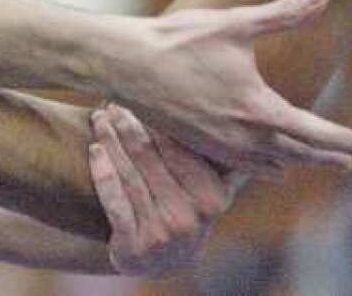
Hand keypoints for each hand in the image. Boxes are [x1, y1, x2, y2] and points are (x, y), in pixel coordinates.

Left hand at [89, 104, 241, 276]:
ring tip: (99, 117)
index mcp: (214, 196)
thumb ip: (229, 155)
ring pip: (131, 175)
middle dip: (129, 125)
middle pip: (152, 157)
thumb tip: (257, 117)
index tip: (142, 92)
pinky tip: (95, 150)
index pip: (180, 147)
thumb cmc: (187, 204)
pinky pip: (115, 201)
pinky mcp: (135, 245)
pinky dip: (103, 172)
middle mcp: (192, 216)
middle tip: (114, 100)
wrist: (164, 258)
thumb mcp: (213, 184)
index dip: (159, 119)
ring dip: (112, 142)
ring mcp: (163, 232)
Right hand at [113, 0, 351, 175]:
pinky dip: (263, 166)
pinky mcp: (200, 147)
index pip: (319, 134)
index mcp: (259, 111)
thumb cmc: (180, 40)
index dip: (351, 141)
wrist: (125, 64)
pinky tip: (263, 161)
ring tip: (310, 159)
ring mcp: (220, 147)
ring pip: (270, 166)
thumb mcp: (237, 23)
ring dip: (296, 162)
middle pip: (299, 156)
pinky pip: (242, 168)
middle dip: (329, 157)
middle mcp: (243, 138)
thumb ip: (284, 12)